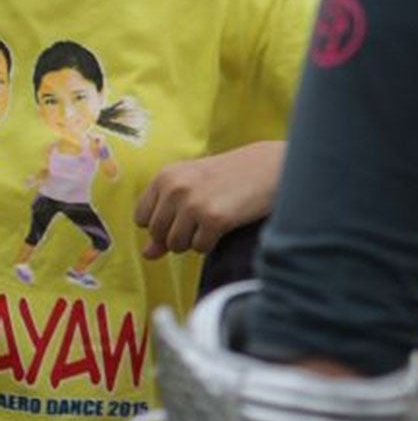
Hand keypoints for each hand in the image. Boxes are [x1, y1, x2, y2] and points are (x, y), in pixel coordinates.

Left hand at [135, 142, 285, 259]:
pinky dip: (211, 244)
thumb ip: (167, 218)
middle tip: (203, 220)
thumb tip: (147, 255)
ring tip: (213, 223)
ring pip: (176, 244)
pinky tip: (225, 225)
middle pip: (158, 234)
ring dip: (194, 241)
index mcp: (165, 176)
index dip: (163, 223)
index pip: (142, 218)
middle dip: (178, 235)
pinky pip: (200, 248)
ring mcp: (194, 204)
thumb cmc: (234, 176)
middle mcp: (175, 189)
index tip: (183, 215)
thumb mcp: (194, 188)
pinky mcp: (215, 219)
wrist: (273, 165)